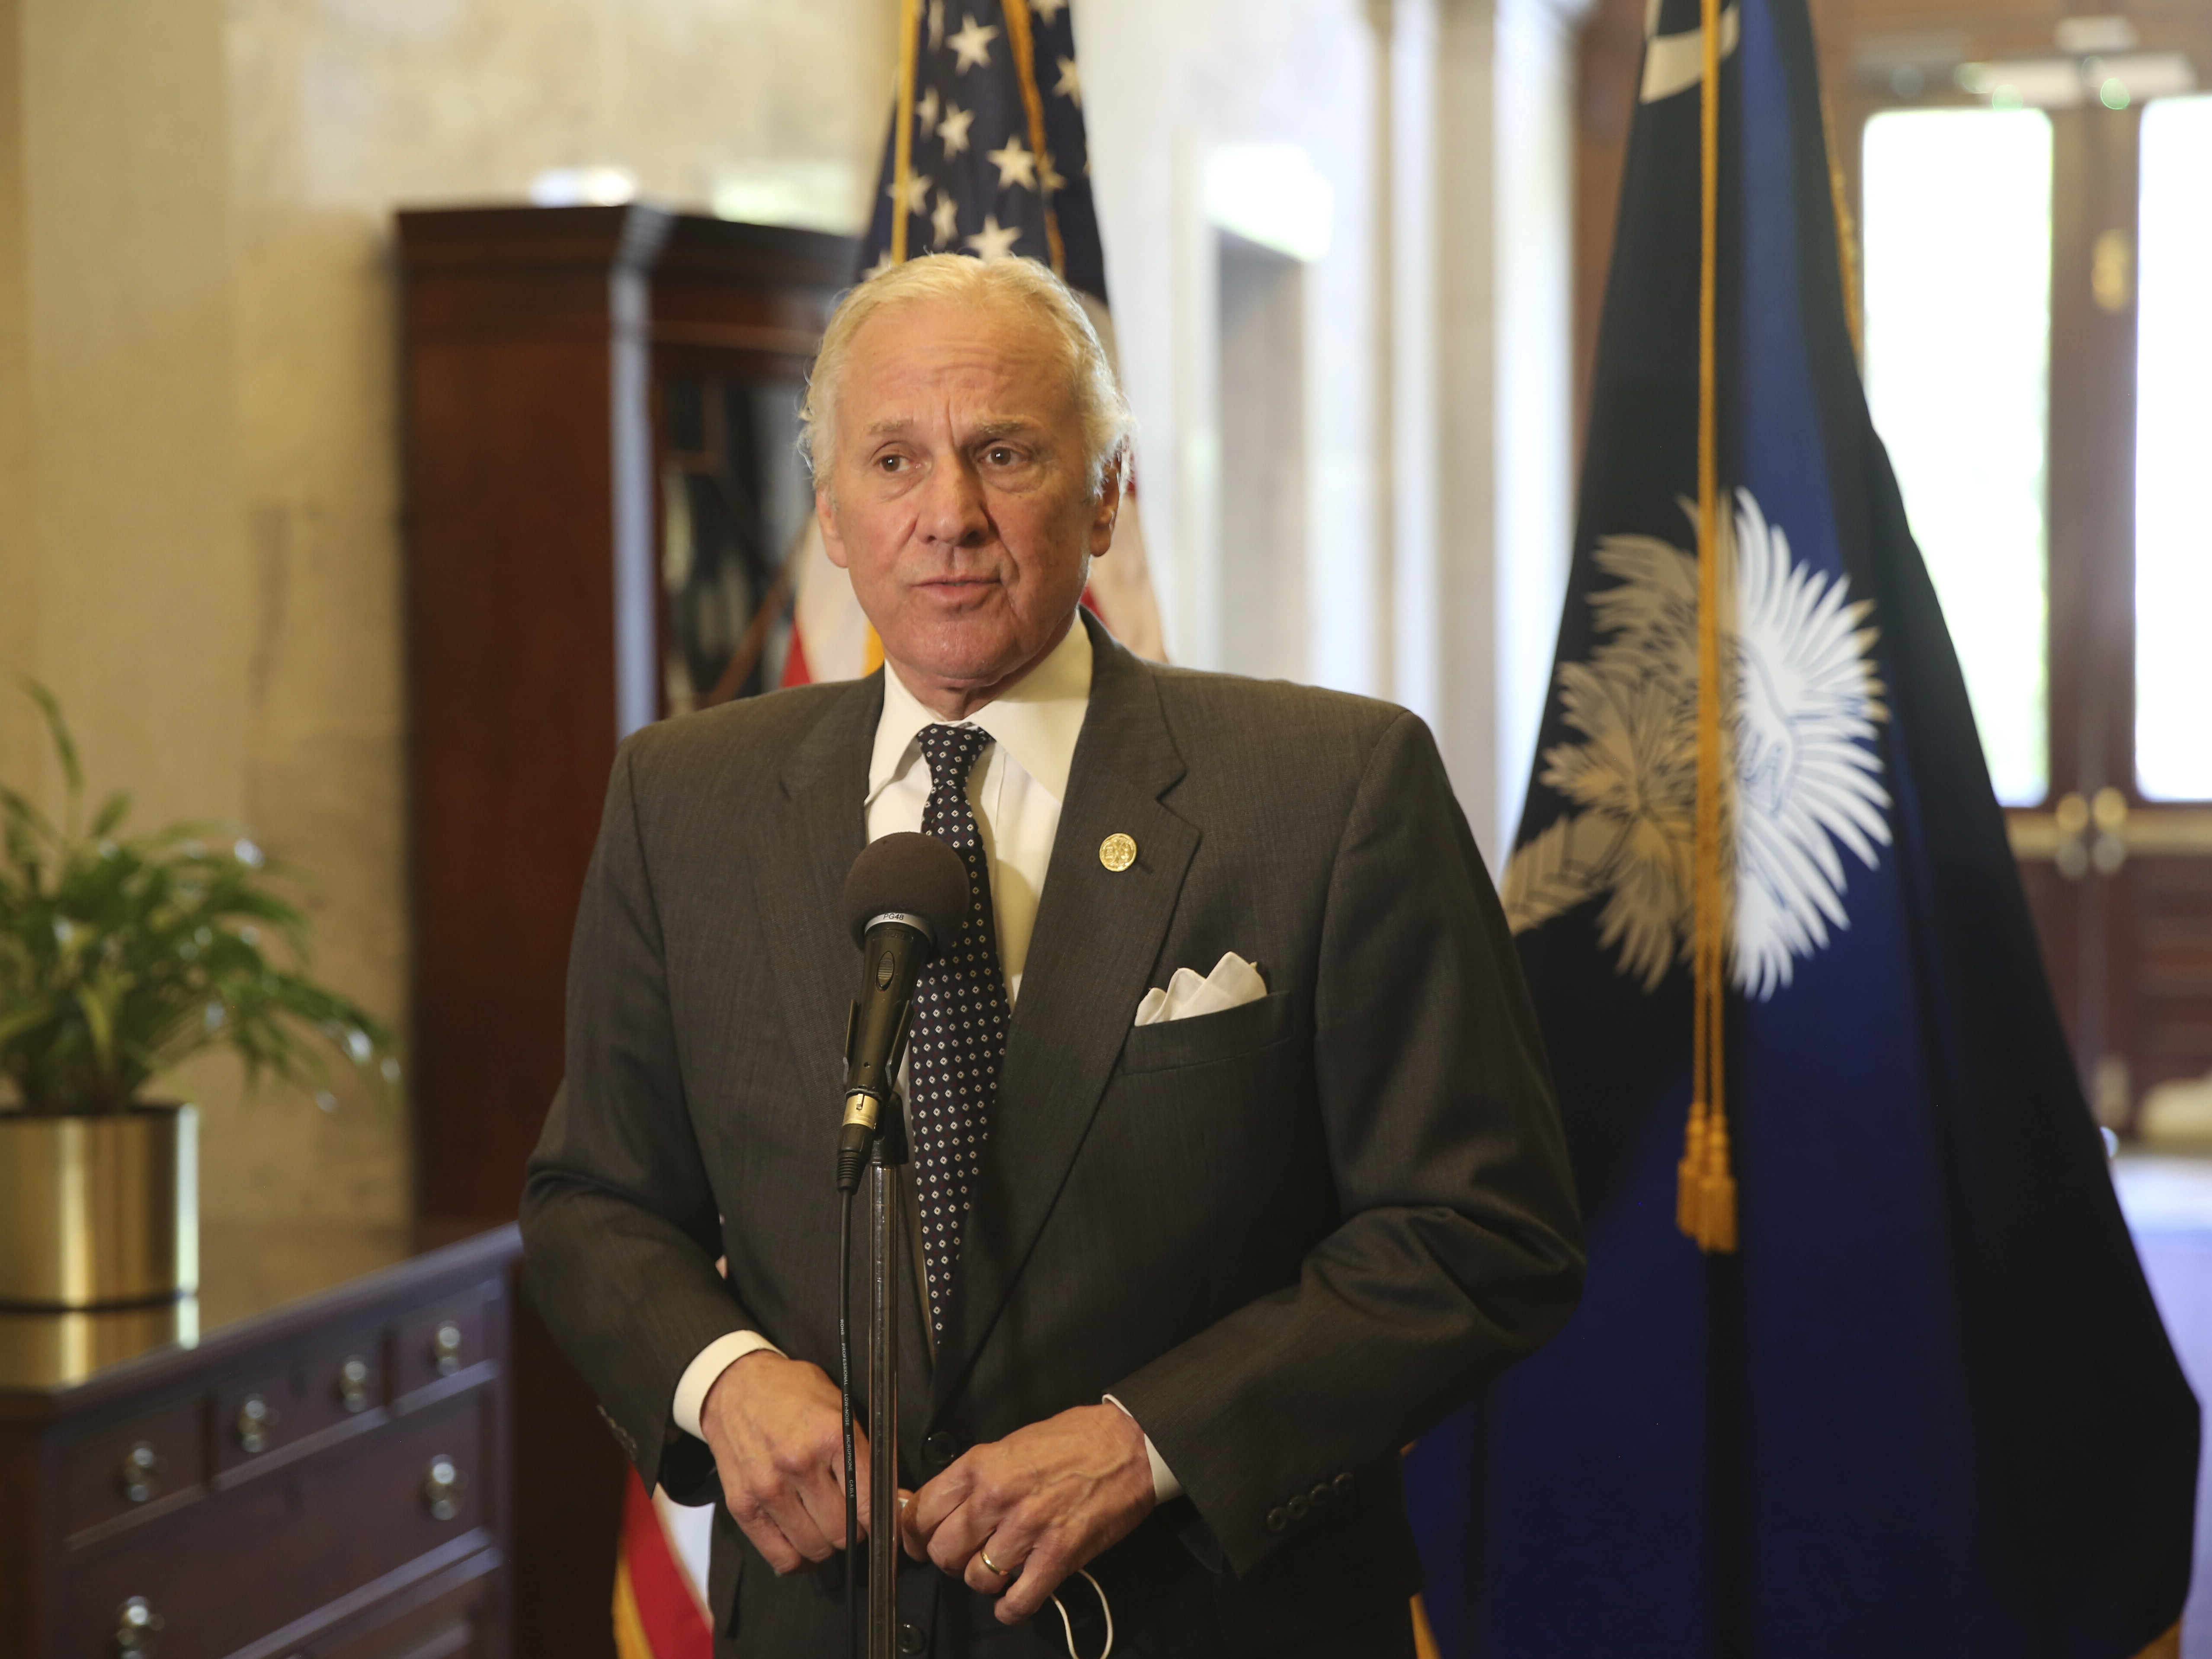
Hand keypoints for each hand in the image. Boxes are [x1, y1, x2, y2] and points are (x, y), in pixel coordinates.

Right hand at [699, 1349, 871, 1573]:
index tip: (885, 1527)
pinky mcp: (743, 1505)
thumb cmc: (792, 1393)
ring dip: (826, 1545)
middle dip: (854, 1532)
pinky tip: (802, 1543)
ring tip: (826, 1528)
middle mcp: (799, 1463)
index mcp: (831, 1435)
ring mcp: (768, 1487)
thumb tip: (898, 1498)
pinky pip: (780, 1556)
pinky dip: (797, 1559)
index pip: (870, 1500)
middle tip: (851, 1521)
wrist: (736, 1385)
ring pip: (815, 1547)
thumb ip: (868, 1452)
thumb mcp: (839, 1406)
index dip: (882, 1522)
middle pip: (843, 1531)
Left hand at [900, 1404, 1155, 1624]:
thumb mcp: (1011, 1442)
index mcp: (981, 1465)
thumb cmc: (1075, 1439)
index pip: (921, 1513)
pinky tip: (1014, 1601)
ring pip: (977, 1579)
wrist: (1129, 1444)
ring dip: (984, 1582)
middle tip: (965, 1556)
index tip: (920, 1542)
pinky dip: (1012, 1610)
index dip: (915, 1535)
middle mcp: (997, 1497)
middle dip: (950, 1560)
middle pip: (944, 1551)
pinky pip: (1018, 1601)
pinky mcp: (1058, 1555)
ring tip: (998, 1571)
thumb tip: (944, 1502)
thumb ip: (976, 1474)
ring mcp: (1027, 1528)